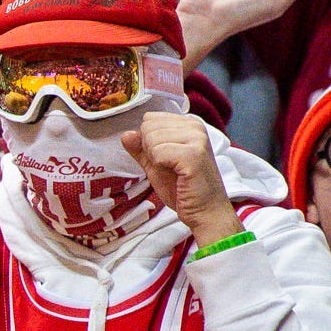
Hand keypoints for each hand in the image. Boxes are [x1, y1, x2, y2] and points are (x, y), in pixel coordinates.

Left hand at [120, 111, 239, 243]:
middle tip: (170, 166)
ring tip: (175, 170)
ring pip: (151, 137)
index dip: (148, 142)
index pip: (149, 119)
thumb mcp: (155, 164)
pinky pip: (158, 152)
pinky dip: (160, 166)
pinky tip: (177, 174)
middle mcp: (195, 126)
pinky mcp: (194, 153)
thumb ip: (140, 148)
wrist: (204, 211)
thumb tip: (126, 134)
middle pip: (148, 126)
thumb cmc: (182, 188)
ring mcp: (197, 138)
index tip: (166, 158)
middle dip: (150, 150)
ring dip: (156, 159)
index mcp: (188, 124)